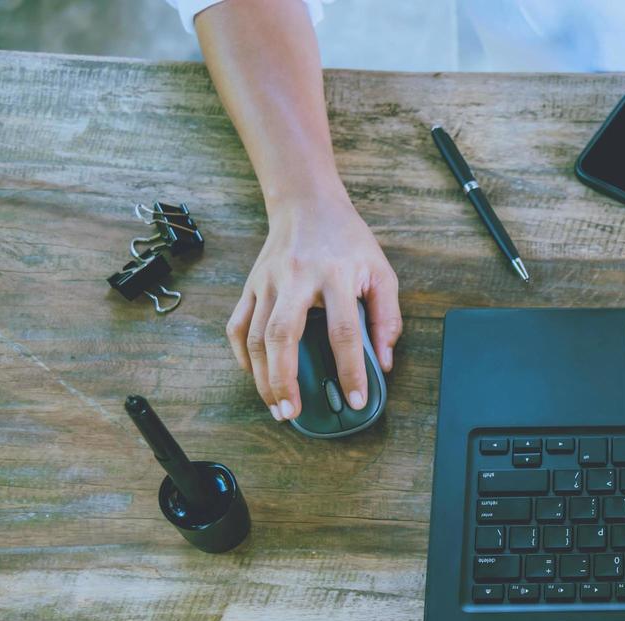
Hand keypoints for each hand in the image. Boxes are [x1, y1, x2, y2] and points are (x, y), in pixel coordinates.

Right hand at [225, 190, 401, 419]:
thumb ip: (387, 318)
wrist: (307, 203)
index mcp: (336, 276)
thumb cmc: (348, 240)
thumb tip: (383, 361)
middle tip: (293, 412)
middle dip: (285, 380)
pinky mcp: (251, 284)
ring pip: (256, 336)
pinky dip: (241, 354)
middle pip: (283, 336)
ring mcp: (268, 282)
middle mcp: (297, 279)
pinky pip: (237, 324)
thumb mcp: (381, 272)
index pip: (343, 332)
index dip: (350, 370)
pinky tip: (253, 374)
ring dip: (262, 376)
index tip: (356, 399)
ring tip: (276, 405)